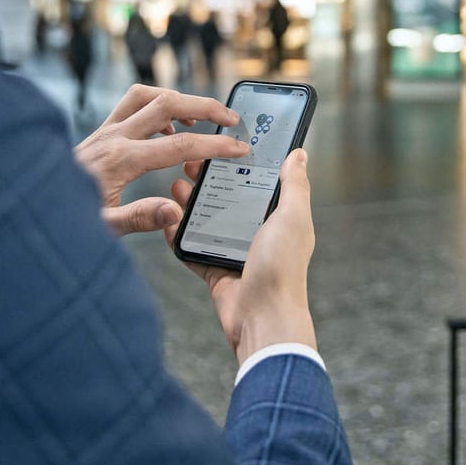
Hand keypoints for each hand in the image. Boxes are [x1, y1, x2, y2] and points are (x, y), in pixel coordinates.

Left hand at [74, 84, 248, 235]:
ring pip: (146, 95)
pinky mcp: (98, 132)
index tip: (239, 148)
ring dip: (177, 99)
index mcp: (120, 160)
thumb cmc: (62, 219)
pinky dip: (155, 108)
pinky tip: (165, 132)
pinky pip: (131, 105)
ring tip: (198, 119)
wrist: (27, 204)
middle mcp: (113, 136)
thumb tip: (175, 210)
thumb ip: (139, 218)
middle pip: (167, 102)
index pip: (180, 145)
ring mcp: (104, 130)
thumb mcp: (102, 229)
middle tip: (230, 118)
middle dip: (205, 106)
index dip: (215, 146)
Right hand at [166, 149, 316, 364]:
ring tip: (175, 186)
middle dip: (209, 181)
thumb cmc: (282, 268)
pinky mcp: (215, 270)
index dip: (240, 164)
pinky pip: (192, 248)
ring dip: (190, 203)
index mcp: (279, 219)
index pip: (257, 182)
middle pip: (228, 198)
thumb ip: (295, 185)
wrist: (263, 318)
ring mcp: (234, 252)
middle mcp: (257, 233)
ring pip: (207, 221)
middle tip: (190, 165)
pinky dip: (178, 234)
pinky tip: (166, 218)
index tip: (221, 147)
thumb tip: (300, 154)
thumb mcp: (292, 218)